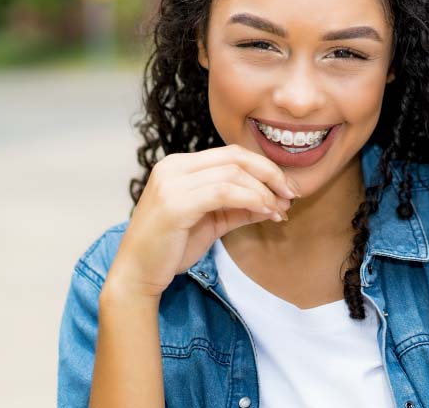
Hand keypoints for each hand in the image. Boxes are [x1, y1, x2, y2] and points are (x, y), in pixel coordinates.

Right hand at [105, 144, 299, 298]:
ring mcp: (172, 182)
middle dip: (270, 173)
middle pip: (235, 157)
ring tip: (279, 209)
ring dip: (263, 191)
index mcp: (180, 166)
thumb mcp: (213, 222)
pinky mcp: (175, 202)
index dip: (264, 167)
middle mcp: (174, 166)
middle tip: (290, 194)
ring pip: (232, 174)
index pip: (231, 154)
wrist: (137, 275)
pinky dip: (251, 199)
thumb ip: (241, 208)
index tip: (286, 188)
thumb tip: (277, 202)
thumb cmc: (171, 248)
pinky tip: (265, 212)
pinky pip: (224, 192)